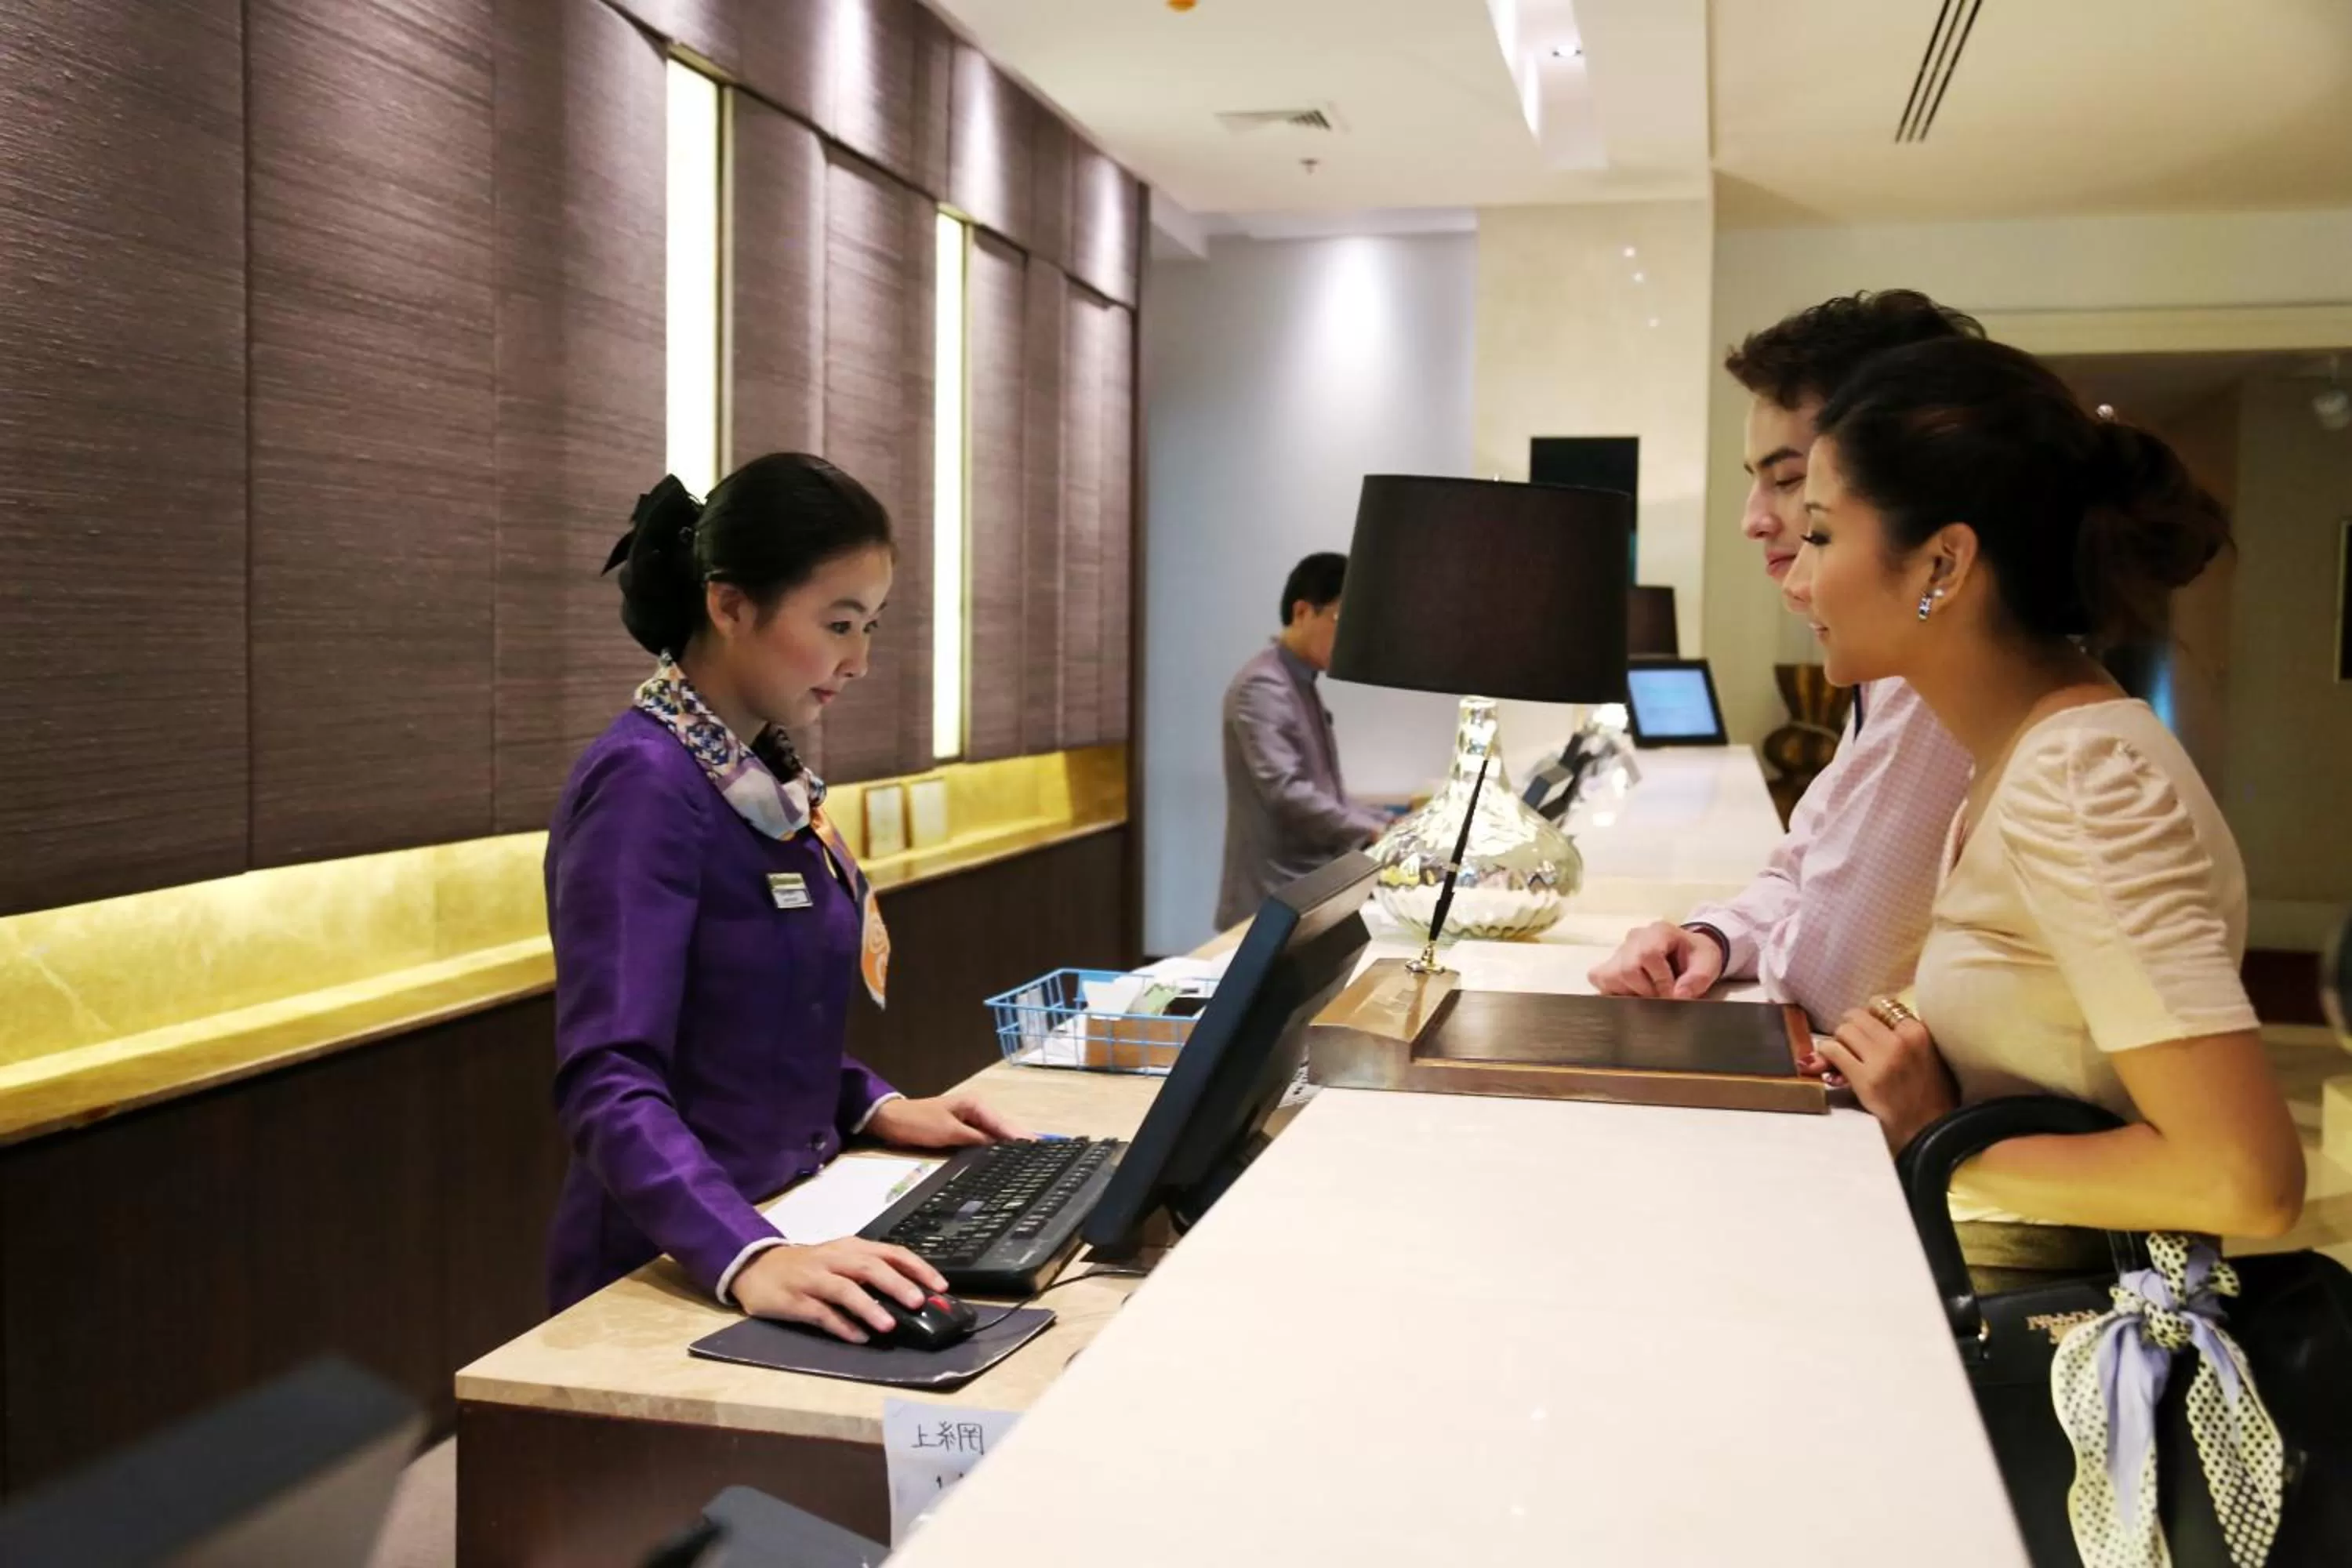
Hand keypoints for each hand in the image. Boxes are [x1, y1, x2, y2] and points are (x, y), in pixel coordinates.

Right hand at [731, 1238, 945, 1342]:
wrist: (757, 1267)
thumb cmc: (810, 1267)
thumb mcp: (841, 1261)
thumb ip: (871, 1274)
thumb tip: (914, 1296)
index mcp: (851, 1247)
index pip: (891, 1252)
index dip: (917, 1267)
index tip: (941, 1285)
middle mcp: (834, 1259)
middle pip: (868, 1267)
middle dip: (896, 1283)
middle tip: (918, 1301)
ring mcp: (813, 1279)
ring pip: (844, 1289)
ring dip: (868, 1307)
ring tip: (889, 1325)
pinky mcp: (794, 1300)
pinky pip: (820, 1314)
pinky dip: (841, 1325)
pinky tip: (858, 1338)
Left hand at [864, 1092, 1029, 1149]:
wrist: (890, 1120)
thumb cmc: (918, 1122)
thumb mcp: (948, 1132)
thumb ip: (975, 1140)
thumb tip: (999, 1148)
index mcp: (975, 1105)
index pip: (1004, 1124)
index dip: (1021, 1136)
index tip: (1038, 1147)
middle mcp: (976, 1110)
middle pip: (1004, 1129)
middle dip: (1020, 1141)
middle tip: (1041, 1158)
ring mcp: (970, 1121)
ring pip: (995, 1135)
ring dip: (1009, 1146)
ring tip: (1028, 1161)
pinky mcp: (962, 1131)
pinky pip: (984, 1140)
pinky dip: (994, 1148)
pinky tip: (1003, 1159)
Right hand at [1587, 921, 1722, 999]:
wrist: (1690, 952)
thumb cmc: (1697, 957)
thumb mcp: (1708, 965)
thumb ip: (1697, 980)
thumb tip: (1678, 996)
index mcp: (1659, 931)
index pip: (1648, 955)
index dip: (1659, 980)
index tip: (1673, 995)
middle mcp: (1635, 937)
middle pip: (1626, 969)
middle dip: (1646, 990)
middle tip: (1662, 997)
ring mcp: (1619, 950)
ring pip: (1610, 975)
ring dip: (1630, 992)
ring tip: (1649, 993)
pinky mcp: (1610, 963)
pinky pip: (1599, 978)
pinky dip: (1612, 990)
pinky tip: (1632, 993)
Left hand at [1812, 1007, 1958, 1152]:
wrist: (1929, 1128)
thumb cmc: (1929, 1092)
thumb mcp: (1926, 1054)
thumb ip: (1900, 1034)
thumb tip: (1862, 1018)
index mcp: (1918, 1031)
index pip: (1879, 1003)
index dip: (1869, 1017)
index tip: (1868, 1031)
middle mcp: (1900, 1041)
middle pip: (1856, 1016)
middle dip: (1850, 1029)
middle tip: (1853, 1045)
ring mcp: (1882, 1059)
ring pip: (1843, 1031)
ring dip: (1839, 1042)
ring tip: (1845, 1057)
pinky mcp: (1865, 1078)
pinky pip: (1832, 1051)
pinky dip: (1827, 1055)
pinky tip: (1833, 1067)